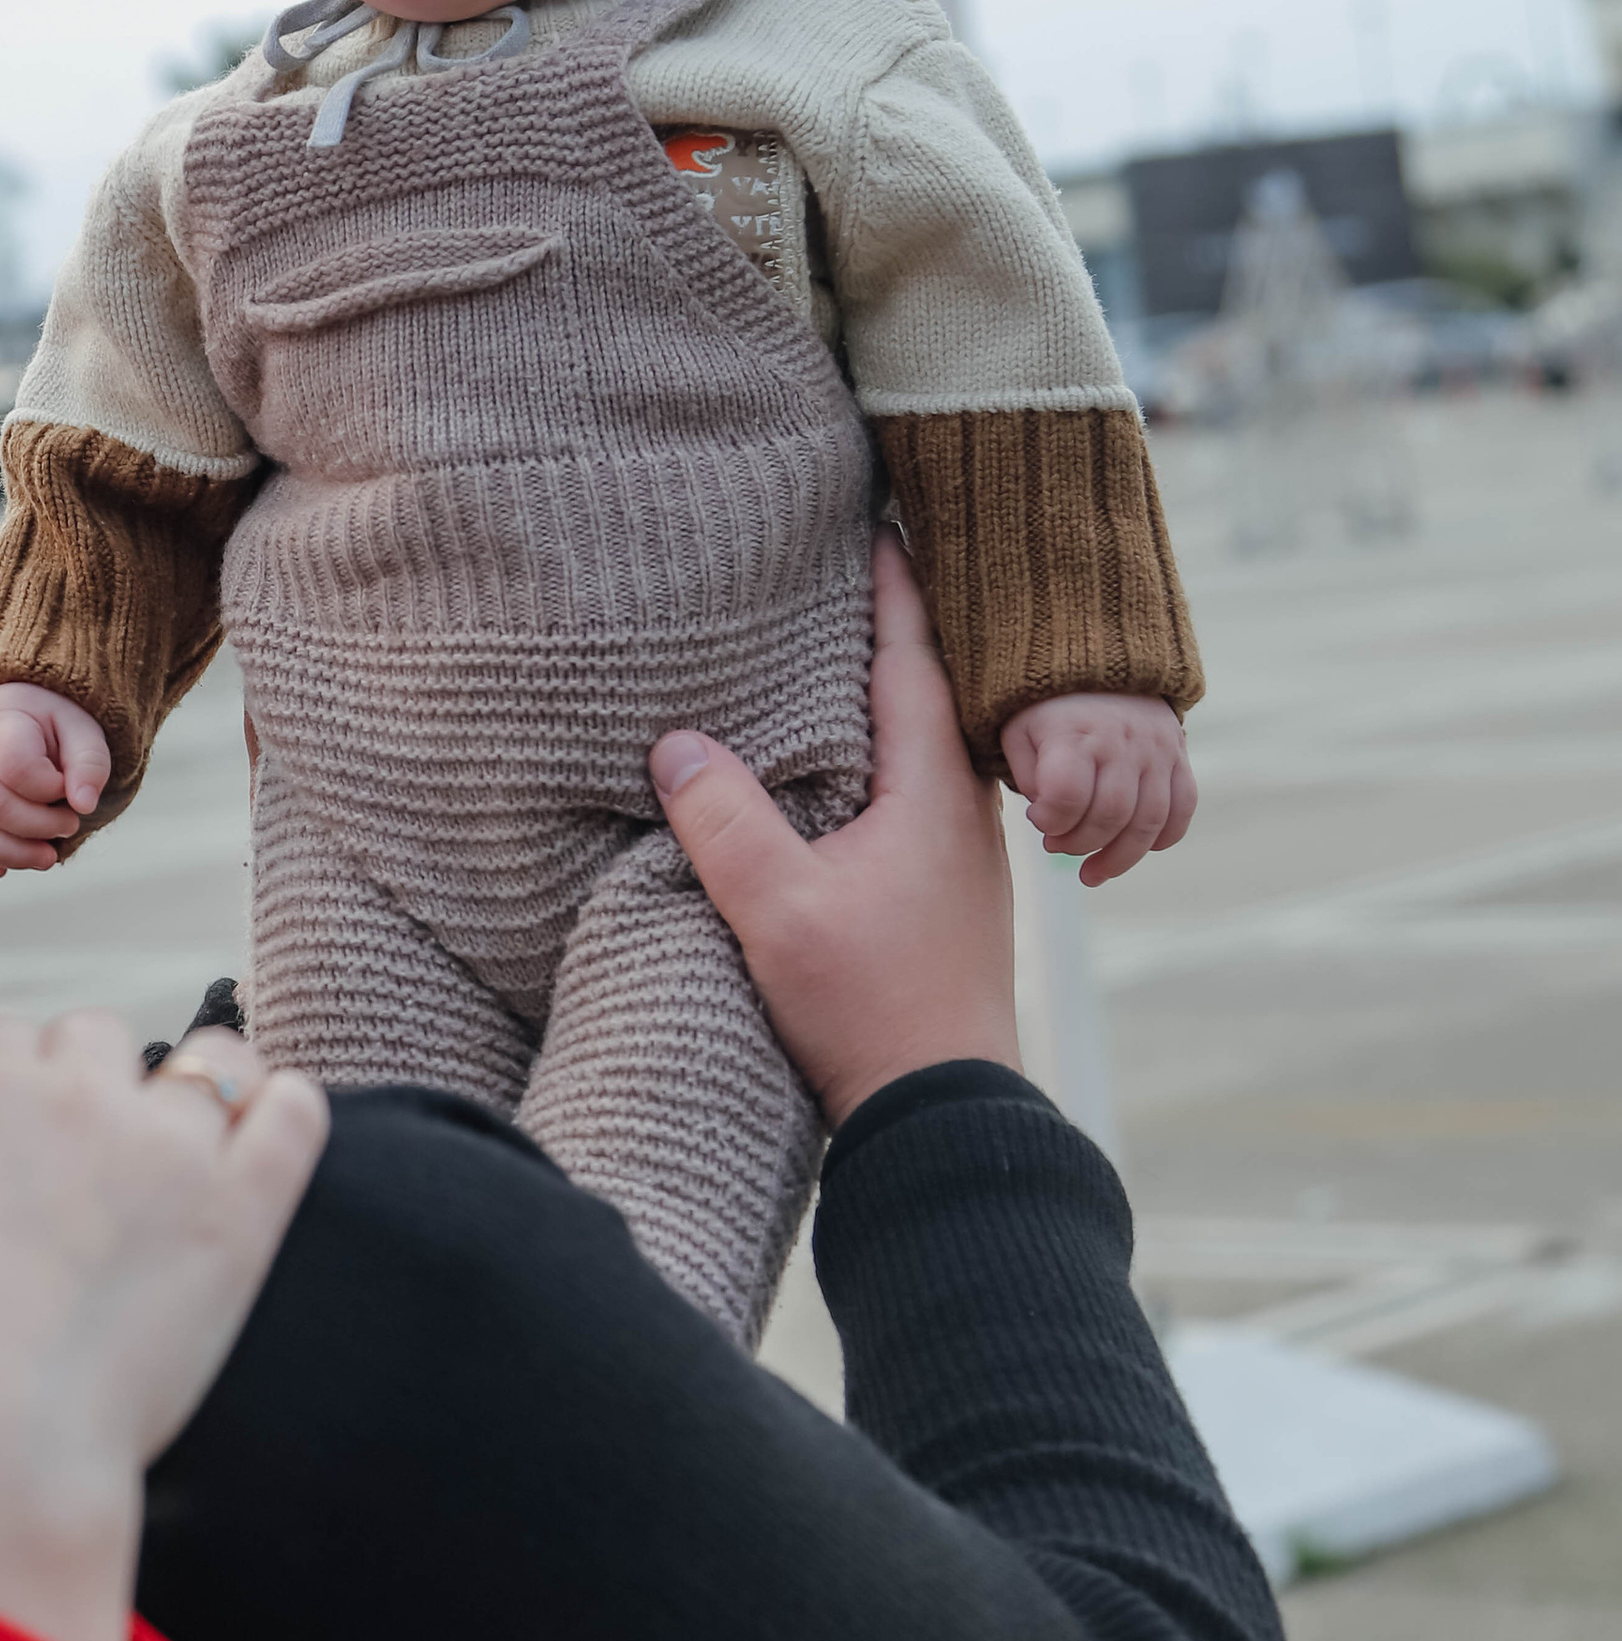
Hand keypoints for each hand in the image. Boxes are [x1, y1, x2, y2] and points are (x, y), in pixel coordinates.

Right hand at [0, 682, 113, 873]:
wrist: (18, 720)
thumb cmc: (51, 727)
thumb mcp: (81, 731)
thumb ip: (89, 762)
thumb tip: (84, 804)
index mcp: (2, 723)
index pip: (17, 766)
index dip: (50, 788)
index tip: (67, 787)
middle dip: (39, 826)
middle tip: (69, 825)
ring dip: (14, 853)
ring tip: (47, 855)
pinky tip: (9, 862)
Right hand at [0, 1015, 326, 1640]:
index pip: (6, 1040)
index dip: (0, 1094)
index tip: (1, 1159)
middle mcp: (88, 1095)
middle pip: (101, 1039)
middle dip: (87, 1088)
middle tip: (75, 1176)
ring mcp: (176, 1150)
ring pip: (208, 1063)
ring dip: (192, 1092)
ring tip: (173, 1158)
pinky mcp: (243, 1213)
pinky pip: (293, 1113)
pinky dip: (283, 1110)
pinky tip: (257, 1145)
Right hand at [649, 535, 1018, 1132]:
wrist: (944, 1118)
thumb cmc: (869, 1011)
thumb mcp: (777, 909)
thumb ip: (724, 820)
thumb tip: (676, 742)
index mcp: (932, 793)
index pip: (915, 658)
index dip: (894, 588)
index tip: (880, 522)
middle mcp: (963, 813)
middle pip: (934, 691)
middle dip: (898, 627)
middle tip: (863, 565)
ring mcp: (964, 858)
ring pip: (929, 745)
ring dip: (893, 694)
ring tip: (846, 653)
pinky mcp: (950, 899)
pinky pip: (920, 792)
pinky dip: (888, 753)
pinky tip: (852, 768)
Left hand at [1001, 692, 1194, 888]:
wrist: (1099, 661)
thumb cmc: (1047, 709)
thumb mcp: (1019, 731)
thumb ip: (1027, 775)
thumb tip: (1050, 819)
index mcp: (1072, 731)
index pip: (1067, 794)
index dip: (1050, 821)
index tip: (1037, 821)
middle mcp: (1119, 740)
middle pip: (1110, 814)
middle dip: (1079, 845)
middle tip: (1057, 847)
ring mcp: (1155, 749)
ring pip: (1149, 820)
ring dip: (1120, 858)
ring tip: (1092, 873)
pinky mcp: (1177, 755)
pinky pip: (1182, 808)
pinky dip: (1162, 839)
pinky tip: (1134, 850)